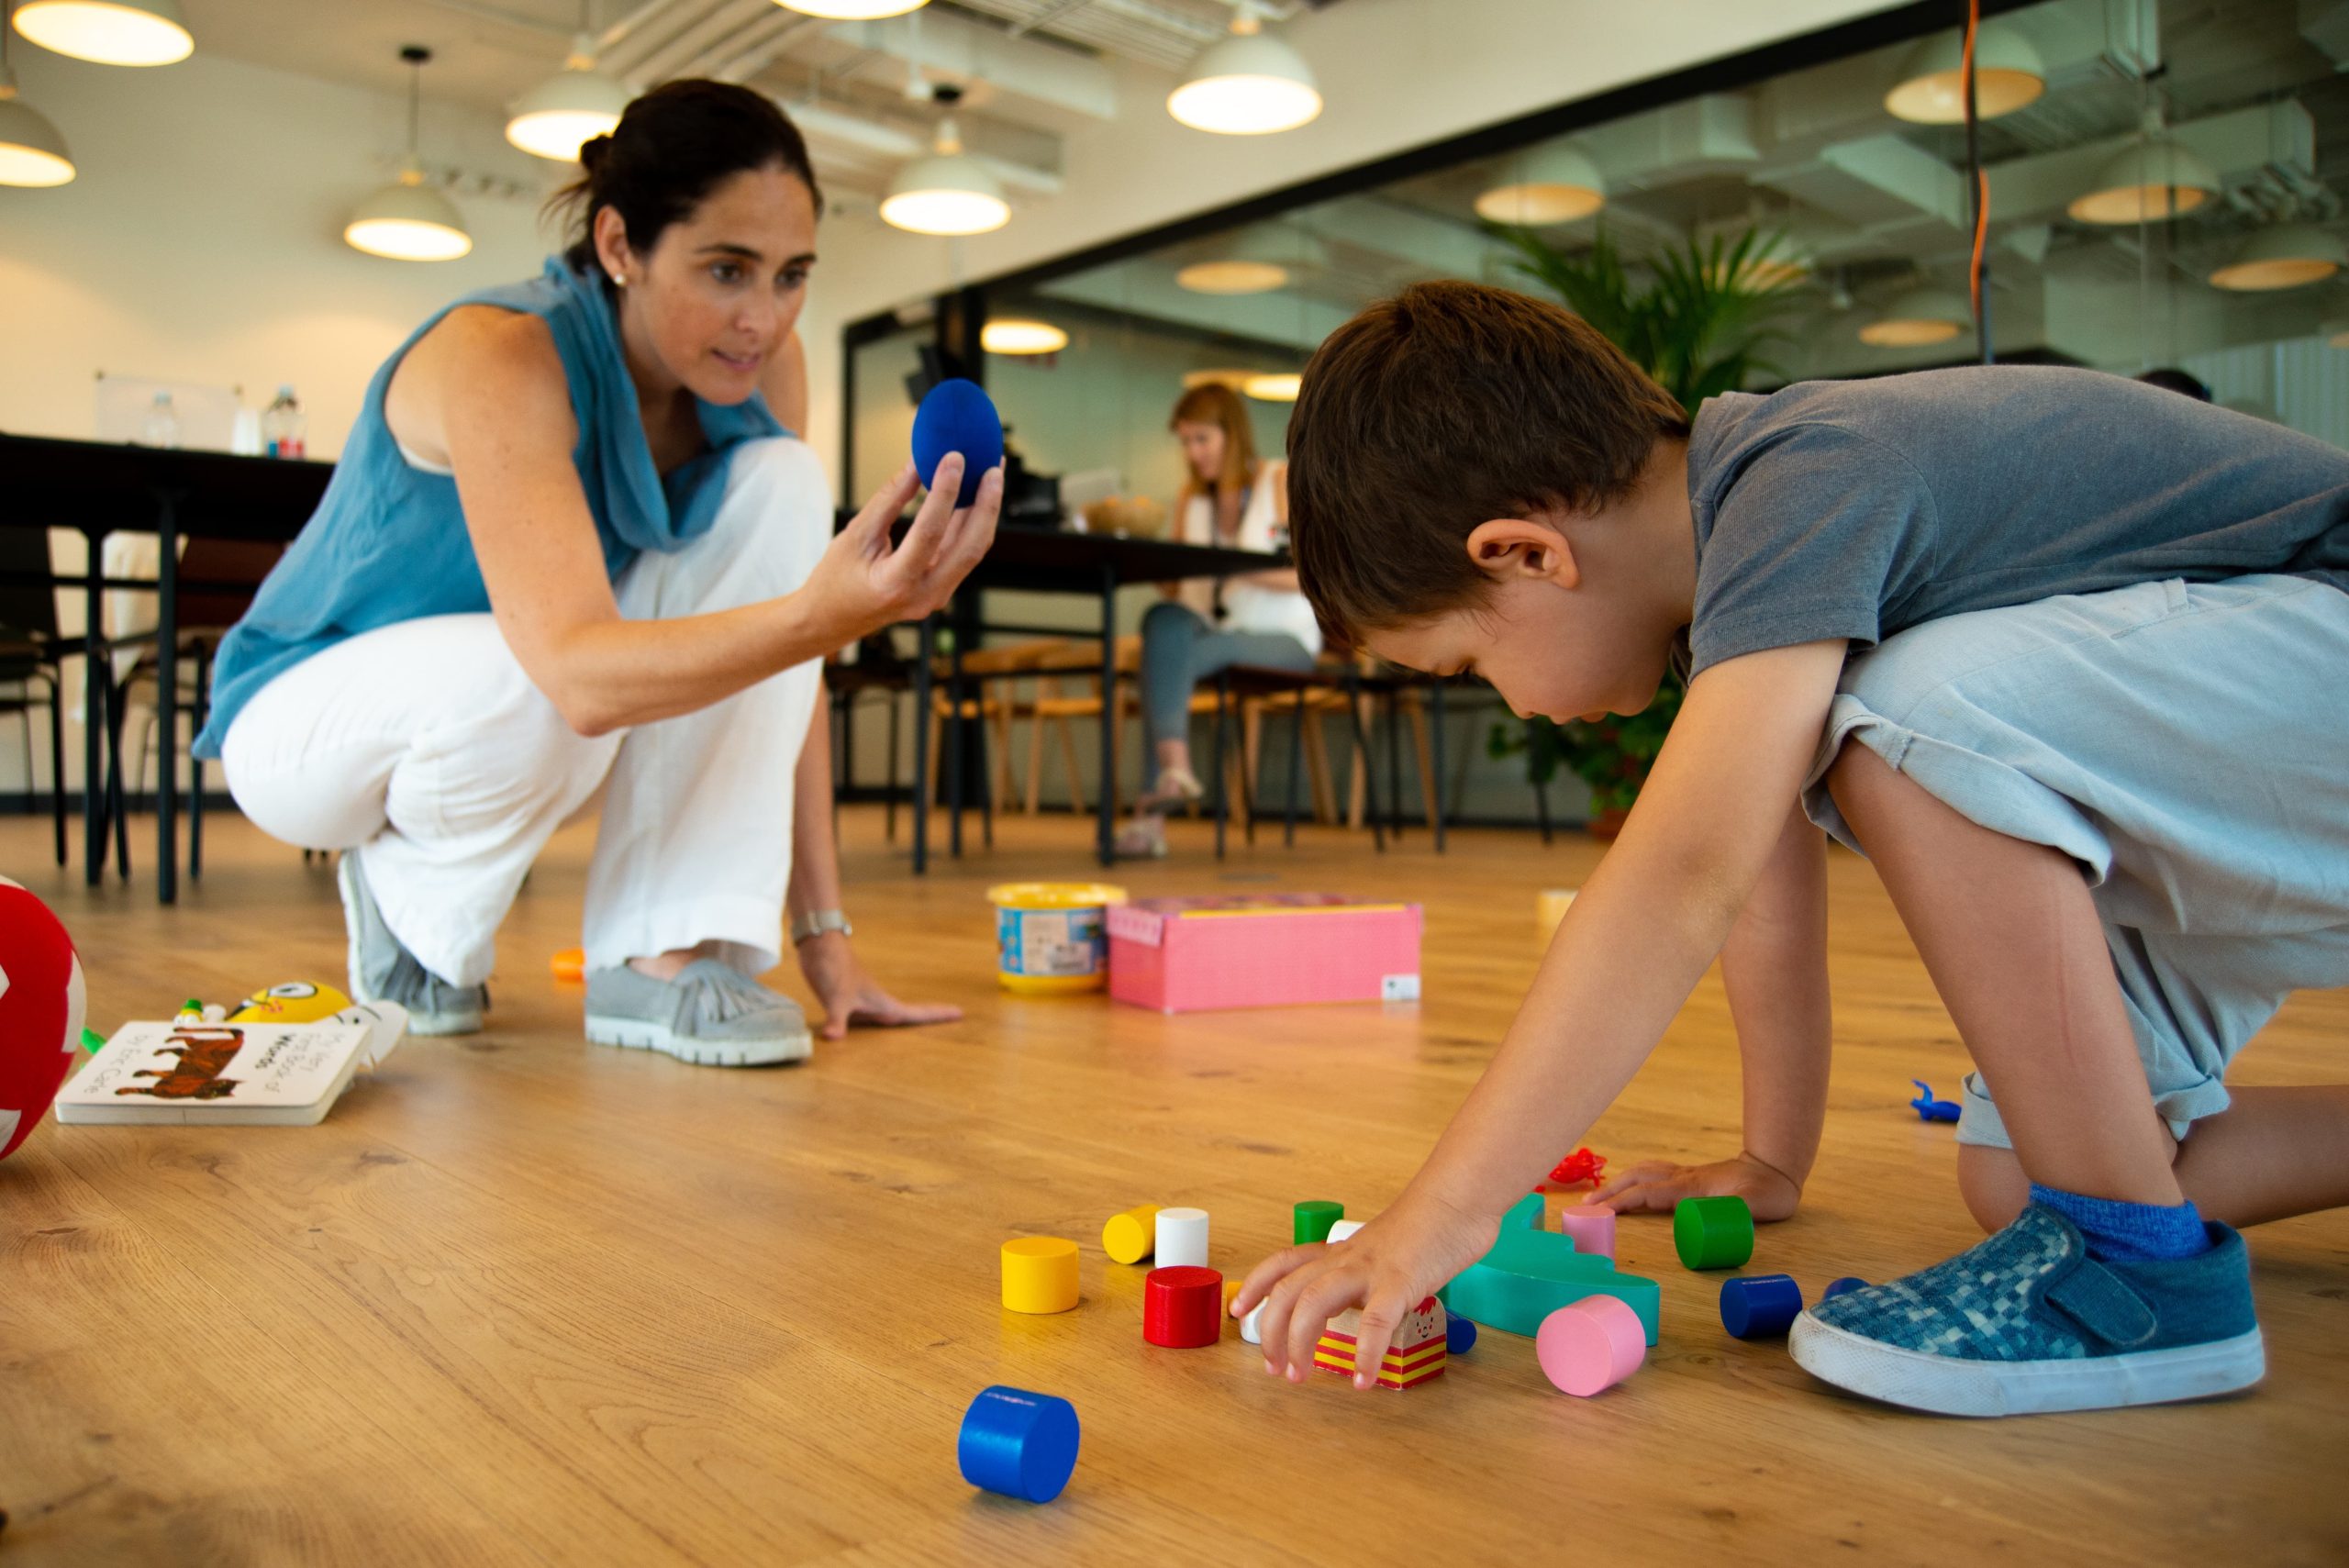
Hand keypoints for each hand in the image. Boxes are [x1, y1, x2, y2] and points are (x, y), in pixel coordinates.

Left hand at [794, 931, 961, 1040]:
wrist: (819, 945)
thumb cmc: (833, 967)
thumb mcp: (836, 997)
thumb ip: (836, 1020)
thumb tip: (833, 1038)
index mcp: (882, 1003)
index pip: (916, 1013)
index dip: (938, 1014)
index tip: (960, 1012)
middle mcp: (876, 1003)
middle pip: (909, 1014)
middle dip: (929, 1017)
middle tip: (952, 1018)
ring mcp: (863, 1001)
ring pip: (888, 1015)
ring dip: (905, 1019)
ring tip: (920, 1025)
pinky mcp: (848, 1000)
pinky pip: (867, 1017)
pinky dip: (873, 1023)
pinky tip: (867, 1028)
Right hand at [803, 457, 1001, 645]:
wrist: (831, 619)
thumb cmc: (835, 579)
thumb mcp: (855, 535)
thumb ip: (889, 500)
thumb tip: (917, 464)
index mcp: (896, 584)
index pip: (929, 533)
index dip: (945, 493)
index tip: (954, 459)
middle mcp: (924, 596)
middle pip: (969, 548)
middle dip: (986, 505)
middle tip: (994, 467)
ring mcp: (936, 597)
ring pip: (971, 551)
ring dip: (984, 512)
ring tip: (992, 474)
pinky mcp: (940, 590)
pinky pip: (962, 554)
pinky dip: (969, 524)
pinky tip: (974, 496)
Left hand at [1230, 1187, 1499, 1389]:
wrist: (1458, 1199)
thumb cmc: (1427, 1229)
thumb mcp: (1382, 1253)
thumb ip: (1366, 1277)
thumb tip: (1363, 1309)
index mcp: (1340, 1252)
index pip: (1283, 1263)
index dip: (1256, 1286)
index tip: (1239, 1312)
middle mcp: (1345, 1259)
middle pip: (1288, 1291)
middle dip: (1272, 1332)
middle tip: (1275, 1368)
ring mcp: (1370, 1269)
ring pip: (1315, 1301)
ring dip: (1300, 1343)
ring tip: (1301, 1377)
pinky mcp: (1401, 1281)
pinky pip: (1375, 1320)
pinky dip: (1365, 1353)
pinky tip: (1363, 1379)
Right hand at [1586, 1150, 1801, 1220]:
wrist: (1776, 1170)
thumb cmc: (1767, 1192)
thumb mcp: (1754, 1205)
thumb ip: (1733, 1210)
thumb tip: (1702, 1216)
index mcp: (1690, 1188)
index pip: (1648, 1194)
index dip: (1622, 1202)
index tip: (1600, 1212)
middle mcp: (1683, 1178)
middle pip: (1637, 1179)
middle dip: (1610, 1192)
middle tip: (1585, 1206)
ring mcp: (1686, 1175)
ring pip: (1643, 1172)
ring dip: (1619, 1182)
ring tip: (1599, 1196)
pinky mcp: (1690, 1176)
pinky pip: (1654, 1172)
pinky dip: (1635, 1177)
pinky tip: (1630, 1183)